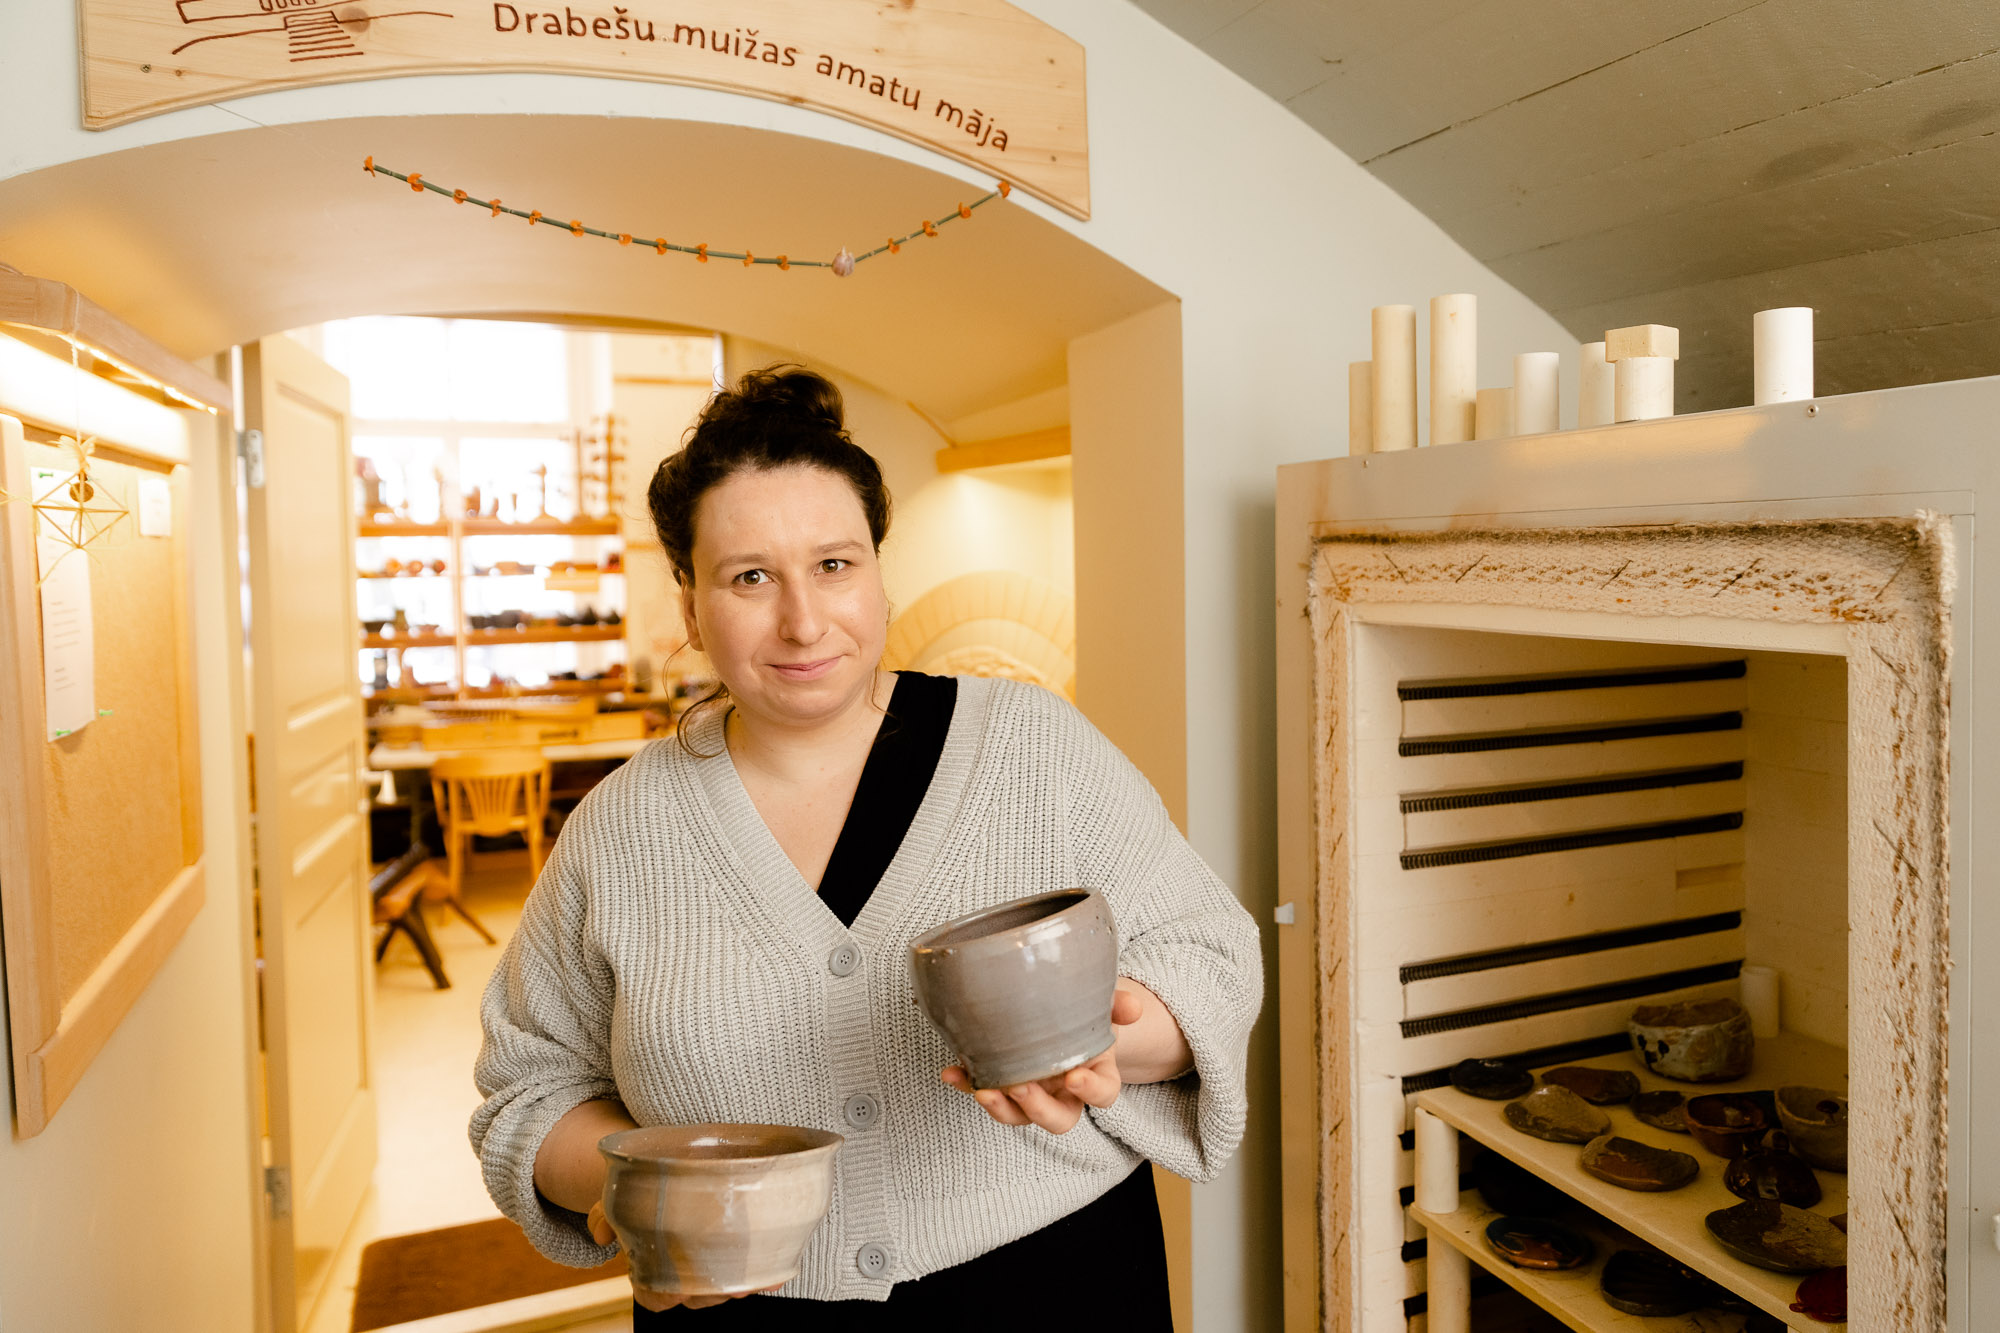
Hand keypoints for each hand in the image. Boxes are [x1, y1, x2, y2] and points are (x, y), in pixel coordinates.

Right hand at [587, 1201, 782, 1310]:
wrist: (678, 1168)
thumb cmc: (650, 1190)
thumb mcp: (624, 1197)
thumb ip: (606, 1211)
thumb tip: (600, 1233)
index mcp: (656, 1266)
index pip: (655, 1297)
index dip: (661, 1297)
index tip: (671, 1287)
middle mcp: (688, 1271)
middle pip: (697, 1297)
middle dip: (707, 1292)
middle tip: (715, 1280)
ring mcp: (718, 1263)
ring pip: (727, 1288)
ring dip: (738, 1286)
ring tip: (746, 1279)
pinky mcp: (745, 1250)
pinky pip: (760, 1271)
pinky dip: (770, 1275)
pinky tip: (776, 1275)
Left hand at [942, 987, 1144, 1133]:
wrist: (1059, 1011)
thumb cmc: (1082, 1011)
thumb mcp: (1100, 1003)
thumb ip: (1115, 1003)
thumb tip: (1132, 1007)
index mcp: (1095, 1074)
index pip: (1104, 1094)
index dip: (1091, 1092)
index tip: (1073, 1077)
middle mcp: (1064, 1093)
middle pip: (1058, 1119)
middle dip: (1038, 1108)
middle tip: (1020, 1086)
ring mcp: (1032, 1093)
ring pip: (1018, 1117)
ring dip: (1000, 1108)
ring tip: (983, 1090)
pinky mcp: (1002, 1085)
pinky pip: (984, 1092)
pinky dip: (966, 1085)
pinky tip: (950, 1073)